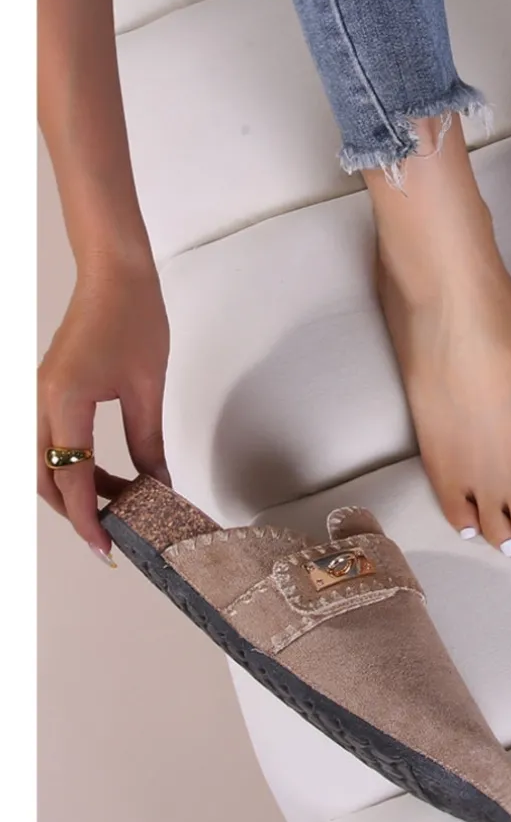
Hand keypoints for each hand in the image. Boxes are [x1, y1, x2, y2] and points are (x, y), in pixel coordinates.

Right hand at [38, 261, 169, 557]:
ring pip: (45, 463)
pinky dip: (75, 465)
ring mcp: (41, 397)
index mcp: (65, 404)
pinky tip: (110, 474)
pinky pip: (53, 442)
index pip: (71, 478)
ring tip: (119, 505)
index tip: (105, 547)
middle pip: (45, 478)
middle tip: (113, 533)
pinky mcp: (51, 390)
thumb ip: (148, 439)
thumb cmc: (135, 320)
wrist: (115, 274)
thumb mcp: (148, 386)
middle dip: (75, 511)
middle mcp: (41, 405)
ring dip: (76, 489)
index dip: (87, 518)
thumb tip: (158, 482)